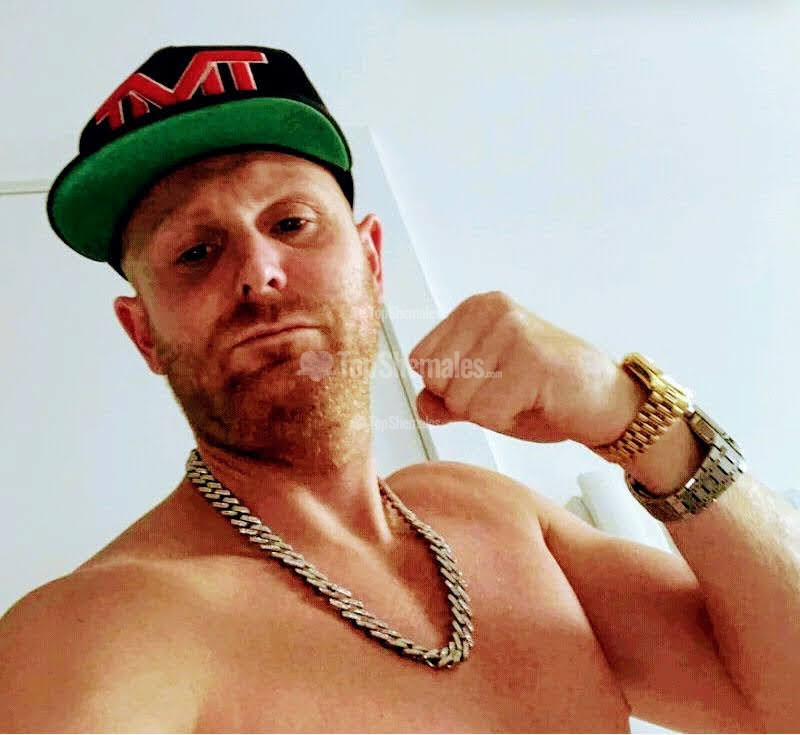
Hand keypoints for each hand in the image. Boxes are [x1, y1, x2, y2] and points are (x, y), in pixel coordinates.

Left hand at [408, 291, 645, 446]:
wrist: (606, 403)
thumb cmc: (545, 394)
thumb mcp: (483, 395)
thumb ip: (446, 398)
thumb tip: (422, 405)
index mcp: (474, 309)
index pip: (420, 360)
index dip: (449, 388)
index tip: (490, 383)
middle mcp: (491, 310)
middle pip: (436, 380)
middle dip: (468, 403)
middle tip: (509, 393)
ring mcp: (512, 331)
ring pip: (460, 399)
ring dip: (490, 414)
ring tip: (524, 397)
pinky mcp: (531, 359)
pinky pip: (487, 412)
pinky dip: (507, 421)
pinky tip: (536, 403)